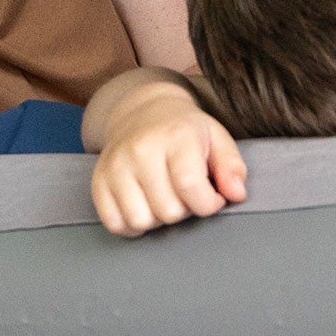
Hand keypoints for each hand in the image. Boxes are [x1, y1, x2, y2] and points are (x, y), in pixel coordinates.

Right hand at [83, 70, 249, 236]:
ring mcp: (115, 166)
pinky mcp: (98, 181)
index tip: (212, 198)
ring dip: (157, 218)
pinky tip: (143, 205)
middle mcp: (141, 149)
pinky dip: (131, 224)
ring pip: (140, 221)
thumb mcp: (217, 139)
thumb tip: (236, 194)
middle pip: (168, 210)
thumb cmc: (184, 131)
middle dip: (184, 210)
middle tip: (184, 192)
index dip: (208, 203)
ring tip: (163, 197)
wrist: (143, 112)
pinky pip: (114, 223)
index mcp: (175, 136)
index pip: (191, 187)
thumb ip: (232, 167)